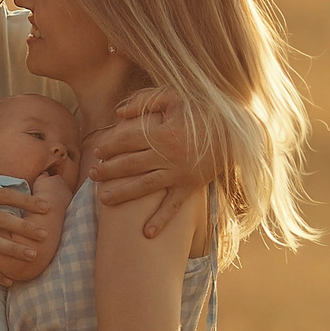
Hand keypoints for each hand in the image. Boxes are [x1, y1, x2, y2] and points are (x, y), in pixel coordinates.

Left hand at [90, 90, 204, 239]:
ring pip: (143, 187)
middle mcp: (167, 156)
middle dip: (108, 170)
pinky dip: (160, 220)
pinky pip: (173, 206)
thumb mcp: (175, 97)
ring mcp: (178, 174)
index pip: (127, 141)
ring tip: (103, 199)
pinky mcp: (190, 187)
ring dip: (122, 194)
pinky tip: (146, 233)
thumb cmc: (203, 110)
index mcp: (162, 133)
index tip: (98, 151)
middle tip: (92, 175)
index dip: (110, 146)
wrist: (237, 132)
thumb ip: (146, 101)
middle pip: (130, 165)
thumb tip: (119, 113)